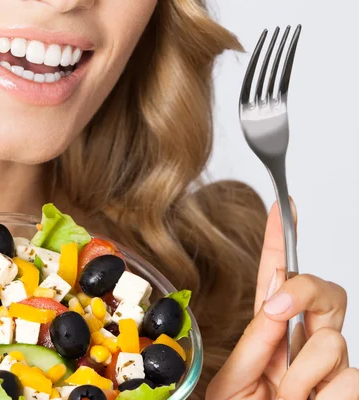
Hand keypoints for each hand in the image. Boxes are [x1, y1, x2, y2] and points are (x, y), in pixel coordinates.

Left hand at [206, 199, 356, 398]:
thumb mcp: (236, 383)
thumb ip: (257, 343)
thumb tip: (275, 301)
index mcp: (269, 335)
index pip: (276, 277)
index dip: (281, 238)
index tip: (282, 203)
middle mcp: (303, 345)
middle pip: (323, 290)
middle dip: (303, 289)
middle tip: (278, 311)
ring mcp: (331, 369)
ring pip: (333, 337)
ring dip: (303, 374)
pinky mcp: (351, 388)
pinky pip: (347, 372)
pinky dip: (321, 393)